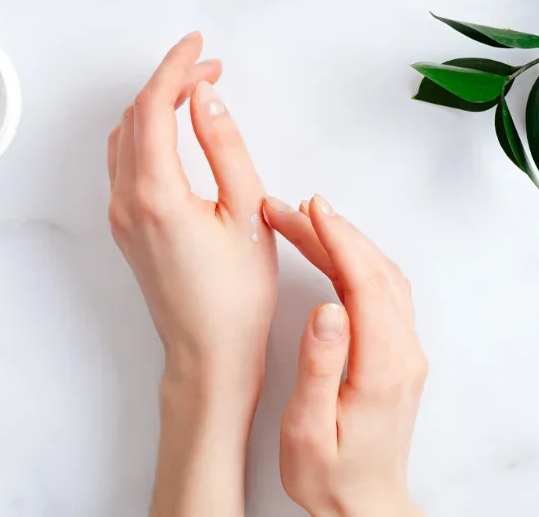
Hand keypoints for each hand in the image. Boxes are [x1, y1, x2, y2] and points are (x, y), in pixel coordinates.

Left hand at [107, 32, 277, 391]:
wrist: (207, 354)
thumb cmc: (236, 296)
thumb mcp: (247, 212)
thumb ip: (224, 146)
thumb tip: (205, 96)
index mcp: (155, 193)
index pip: (154, 106)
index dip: (175, 66)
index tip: (199, 45)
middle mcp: (125, 201)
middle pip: (135, 116)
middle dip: (169, 82)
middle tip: (209, 68)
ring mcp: (118, 216)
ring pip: (124, 138)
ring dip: (154, 107)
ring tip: (196, 94)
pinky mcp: (123, 228)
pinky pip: (122, 164)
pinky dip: (145, 135)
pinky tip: (174, 133)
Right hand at [264, 195, 426, 516]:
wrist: (363, 504)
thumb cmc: (329, 474)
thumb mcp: (307, 427)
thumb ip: (319, 366)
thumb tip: (326, 309)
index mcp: (382, 367)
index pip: (364, 283)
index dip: (337, 240)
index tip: (310, 210)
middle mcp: (402, 354)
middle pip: (374, 271)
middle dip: (333, 231)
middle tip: (291, 208)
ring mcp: (403, 353)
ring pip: (381, 278)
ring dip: (345, 243)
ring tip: (303, 221)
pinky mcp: (395, 355)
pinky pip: (381, 293)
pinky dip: (355, 263)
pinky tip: (331, 255)